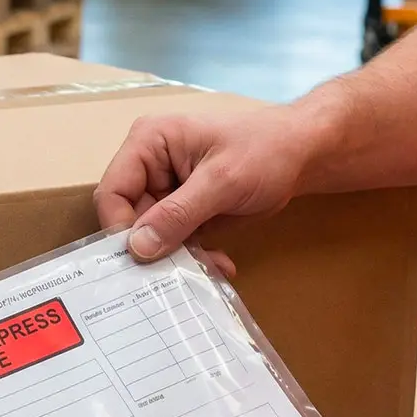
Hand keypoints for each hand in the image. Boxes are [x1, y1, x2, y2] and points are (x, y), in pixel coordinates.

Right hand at [93, 107, 321, 268]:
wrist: (304, 154)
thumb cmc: (266, 151)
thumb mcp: (222, 182)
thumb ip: (178, 214)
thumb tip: (138, 248)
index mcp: (148, 143)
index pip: (112, 192)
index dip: (120, 229)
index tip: (141, 261)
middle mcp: (149, 165)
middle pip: (130, 219)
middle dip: (156, 248)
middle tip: (180, 273)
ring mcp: (165, 189)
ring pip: (152, 236)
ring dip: (178, 256)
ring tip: (211, 267)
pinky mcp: (183, 209)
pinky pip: (174, 240)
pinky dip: (193, 255)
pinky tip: (219, 263)